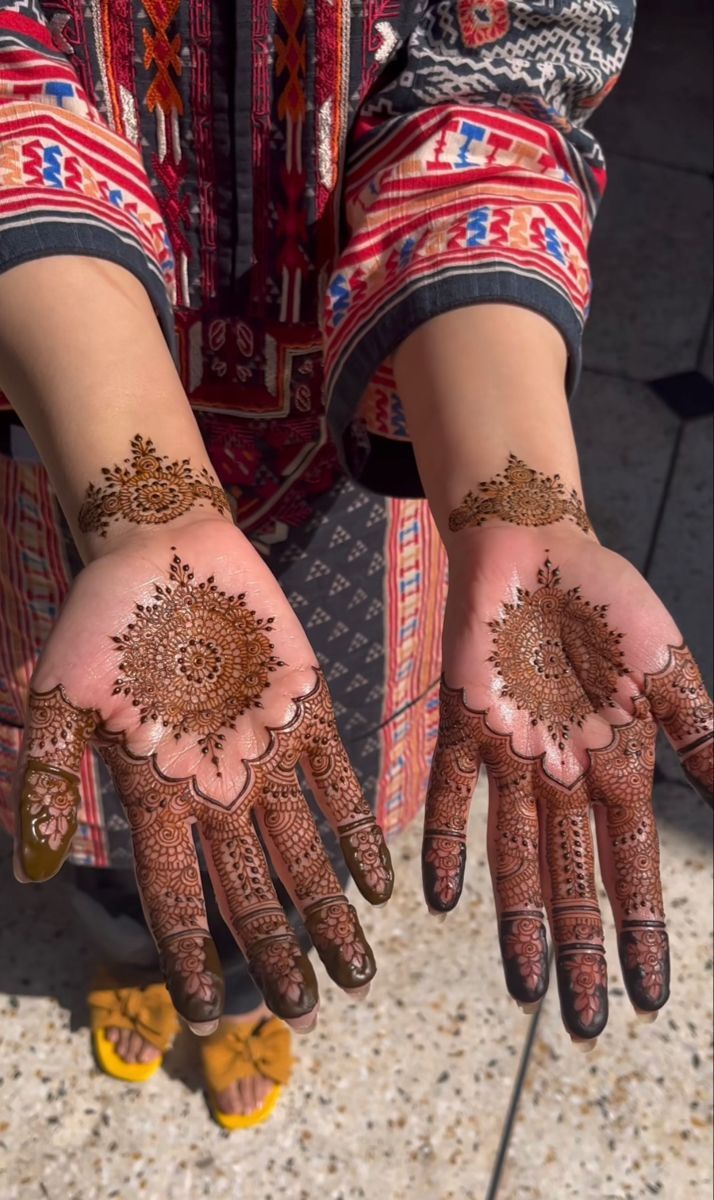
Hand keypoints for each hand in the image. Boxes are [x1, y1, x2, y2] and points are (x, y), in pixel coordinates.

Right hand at [13, 518, 392, 1030]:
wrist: (165, 549)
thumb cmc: (102, 621)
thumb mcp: (60, 698)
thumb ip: (50, 779)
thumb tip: (34, 867)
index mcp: (159, 795)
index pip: (177, 896)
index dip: (193, 957)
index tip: (215, 1017)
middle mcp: (218, 789)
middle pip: (251, 890)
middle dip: (279, 951)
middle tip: (307, 1011)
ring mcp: (267, 756)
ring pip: (304, 853)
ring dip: (330, 913)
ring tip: (357, 973)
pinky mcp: (308, 715)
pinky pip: (340, 786)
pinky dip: (360, 834)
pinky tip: (379, 884)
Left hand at [424, 524, 712, 1041]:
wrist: (533, 545)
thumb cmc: (607, 602)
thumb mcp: (666, 669)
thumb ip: (700, 734)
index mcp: (614, 767)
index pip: (631, 868)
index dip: (640, 934)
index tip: (647, 999)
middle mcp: (560, 777)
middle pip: (571, 881)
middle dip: (578, 953)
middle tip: (583, 1026)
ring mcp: (508, 757)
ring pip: (513, 857)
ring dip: (517, 922)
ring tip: (522, 988)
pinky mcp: (460, 726)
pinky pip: (447, 794)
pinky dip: (442, 843)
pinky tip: (441, 899)